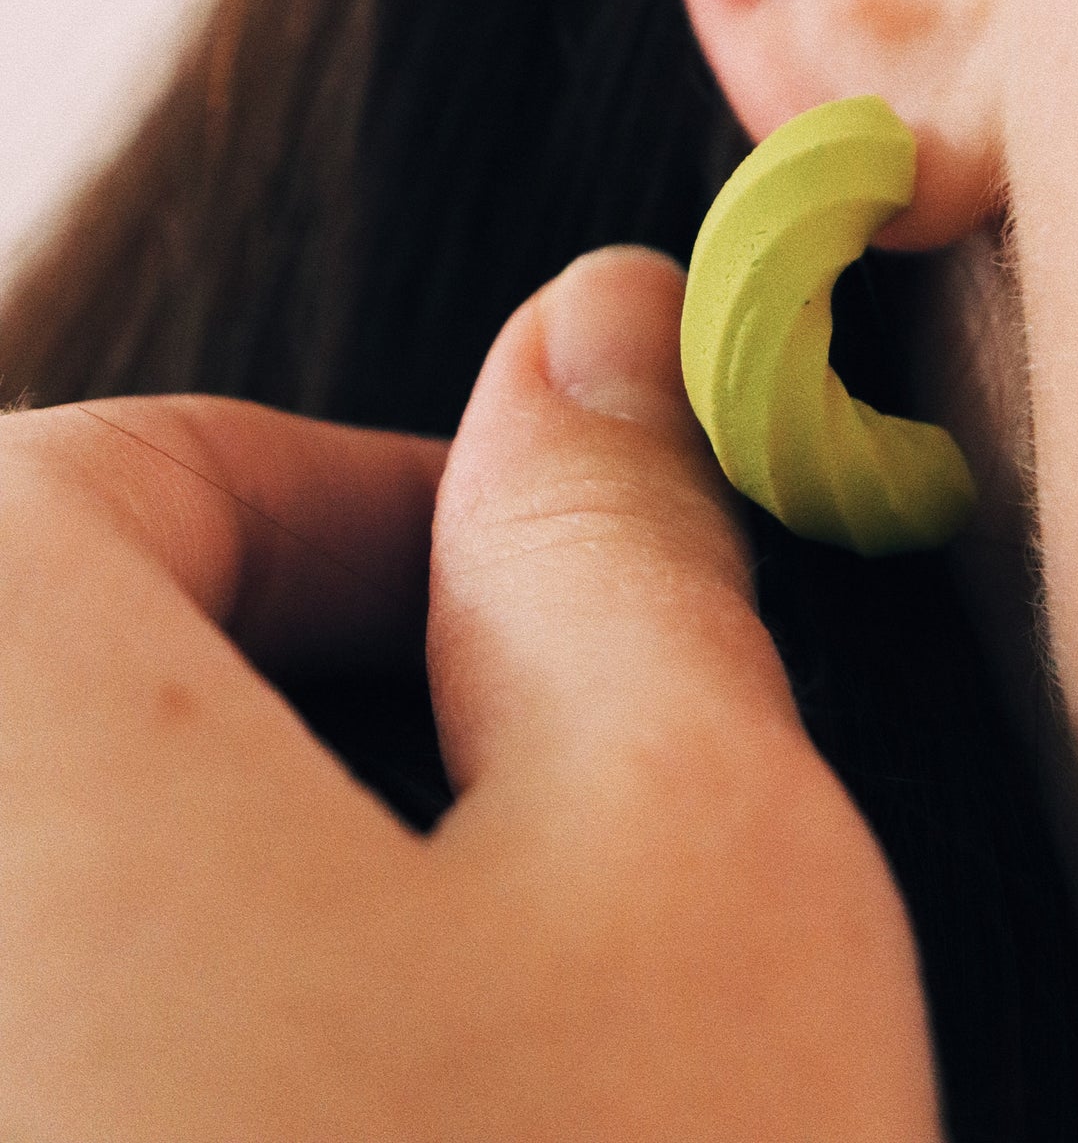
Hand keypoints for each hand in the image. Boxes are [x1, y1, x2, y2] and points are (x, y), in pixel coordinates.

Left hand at [0, 247, 941, 1138]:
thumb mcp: (694, 870)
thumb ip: (613, 549)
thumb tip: (596, 330)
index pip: (85, 482)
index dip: (340, 501)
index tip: (519, 605)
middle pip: (37, 673)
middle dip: (277, 688)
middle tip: (513, 825)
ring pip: (46, 879)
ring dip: (224, 877)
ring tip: (445, 1017)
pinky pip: (49, 1036)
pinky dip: (153, 1041)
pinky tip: (340, 1118)